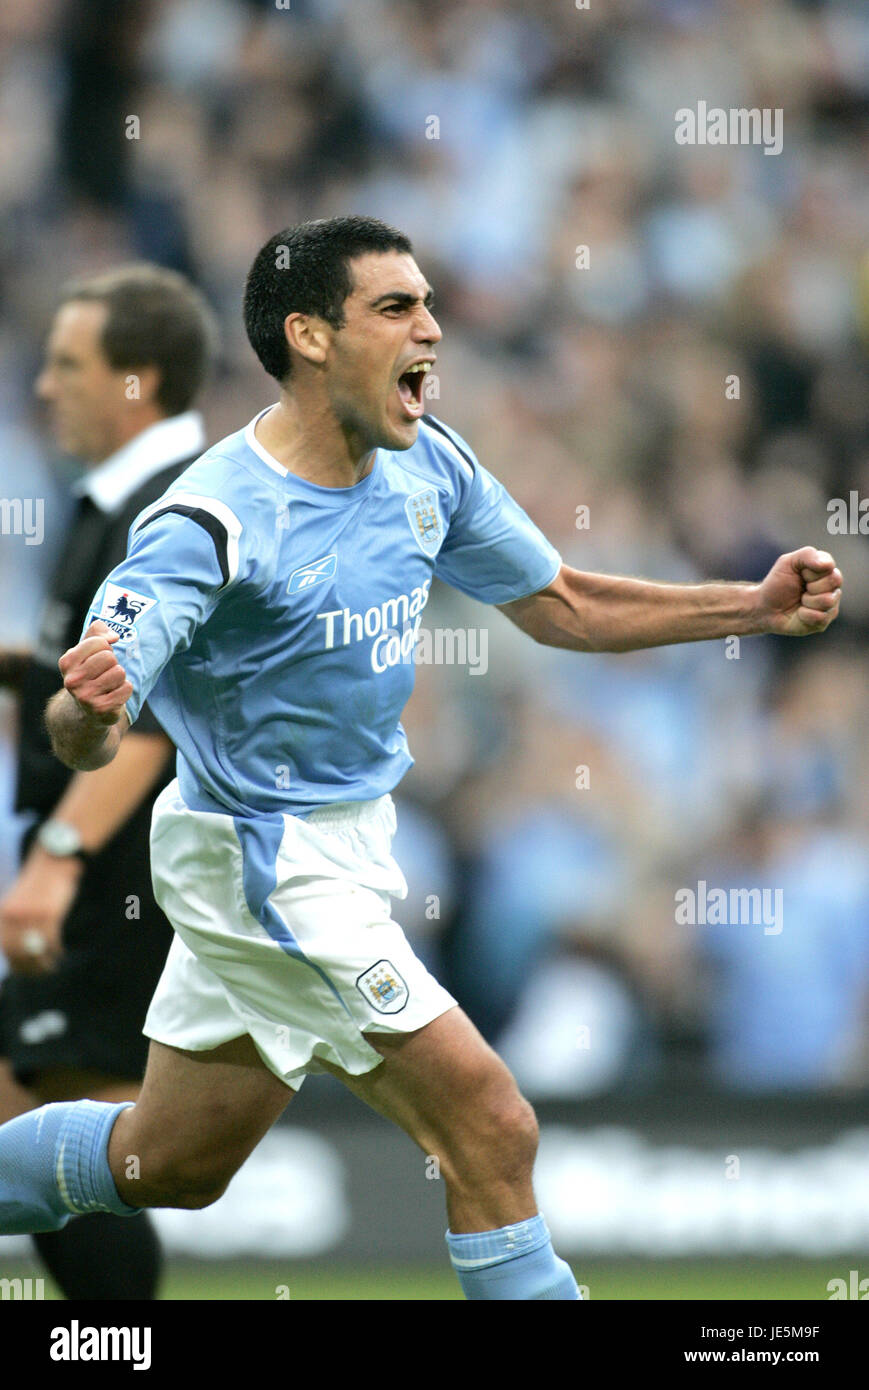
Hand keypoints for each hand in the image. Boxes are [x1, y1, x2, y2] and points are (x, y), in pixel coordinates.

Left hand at [0, 848, 81, 975]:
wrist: (56, 856)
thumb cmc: (44, 881)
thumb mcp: (24, 900)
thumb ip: (20, 924)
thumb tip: (27, 951)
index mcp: (4, 915)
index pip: (8, 950)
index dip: (20, 965)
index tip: (33, 972)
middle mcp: (12, 917)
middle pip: (20, 954)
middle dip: (34, 967)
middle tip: (47, 972)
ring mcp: (30, 916)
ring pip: (37, 950)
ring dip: (47, 962)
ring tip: (57, 965)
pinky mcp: (48, 913)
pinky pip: (53, 941)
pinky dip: (58, 950)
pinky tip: (64, 953)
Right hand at [59, 620, 132, 724]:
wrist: (87, 710)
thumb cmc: (91, 672)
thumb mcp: (88, 649)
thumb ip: (98, 631)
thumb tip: (113, 636)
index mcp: (67, 662)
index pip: (99, 642)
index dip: (105, 647)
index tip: (98, 657)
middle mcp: (72, 680)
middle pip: (109, 657)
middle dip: (112, 663)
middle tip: (104, 673)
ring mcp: (85, 696)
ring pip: (119, 672)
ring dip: (119, 677)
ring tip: (108, 684)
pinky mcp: (101, 709)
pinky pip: (127, 688)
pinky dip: (125, 690)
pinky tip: (113, 695)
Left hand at [755, 548, 842, 636]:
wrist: (765, 607)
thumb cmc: (778, 583)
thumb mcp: (787, 562)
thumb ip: (808, 555)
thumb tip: (828, 564)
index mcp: (825, 570)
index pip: (829, 567)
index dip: (810, 572)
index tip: (800, 574)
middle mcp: (832, 586)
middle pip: (834, 581)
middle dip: (811, 585)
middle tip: (801, 589)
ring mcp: (830, 605)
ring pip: (828, 600)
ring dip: (807, 601)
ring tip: (800, 601)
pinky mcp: (824, 621)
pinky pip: (821, 617)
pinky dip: (805, 615)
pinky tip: (800, 613)